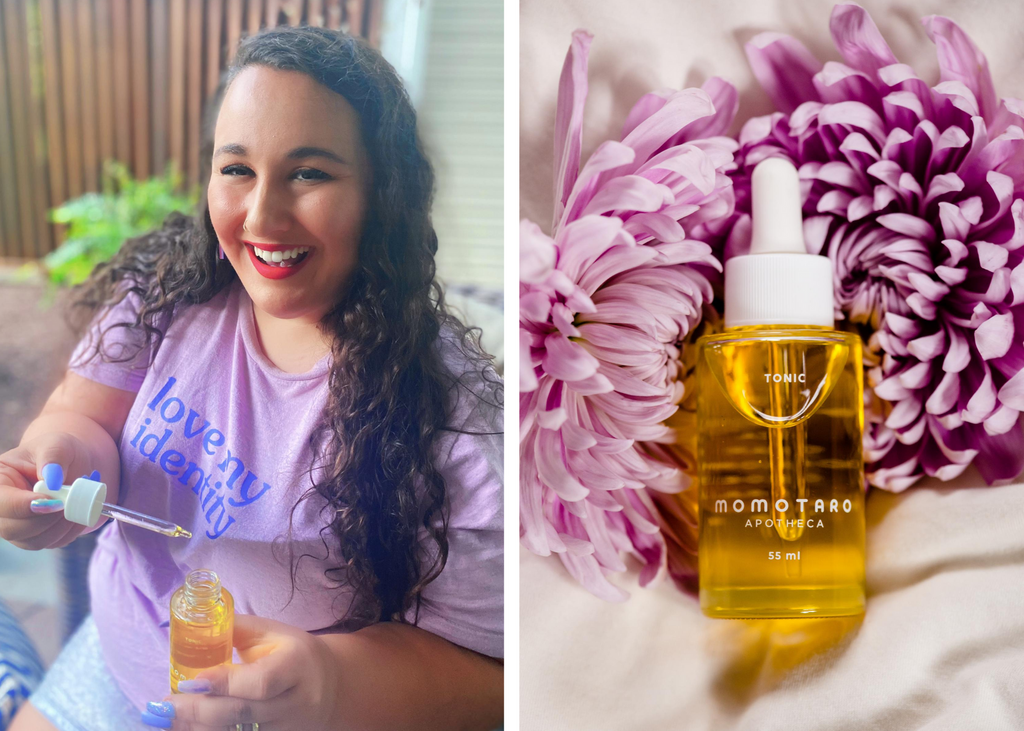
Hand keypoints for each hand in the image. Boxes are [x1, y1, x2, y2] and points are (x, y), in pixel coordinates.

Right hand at [0, 433, 95, 548]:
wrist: (72, 465)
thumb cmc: (59, 452)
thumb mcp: (58, 444)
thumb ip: (53, 457)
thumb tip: (52, 480)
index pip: (1, 503)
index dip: (25, 506)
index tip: (55, 502)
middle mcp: (2, 507)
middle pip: (12, 529)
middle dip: (46, 519)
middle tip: (69, 503)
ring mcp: (16, 525)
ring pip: (33, 541)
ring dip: (60, 527)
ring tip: (75, 505)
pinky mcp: (35, 536)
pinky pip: (50, 543)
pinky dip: (68, 532)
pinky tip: (76, 514)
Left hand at [142, 614, 341, 730]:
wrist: (331, 685)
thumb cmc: (292, 652)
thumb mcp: (271, 633)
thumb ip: (235, 631)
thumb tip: (191, 627)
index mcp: (297, 664)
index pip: (261, 681)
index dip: (224, 684)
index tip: (190, 682)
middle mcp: (297, 701)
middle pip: (243, 713)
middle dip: (198, 711)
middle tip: (164, 706)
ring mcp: (289, 727)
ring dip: (198, 727)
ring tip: (167, 719)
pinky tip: (187, 728)